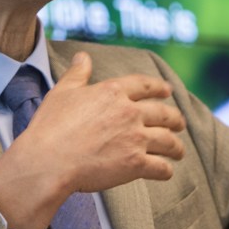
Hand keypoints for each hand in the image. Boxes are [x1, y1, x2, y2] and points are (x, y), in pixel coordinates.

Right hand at [0, 51, 184, 228]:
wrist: (48, 161)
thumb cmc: (51, 127)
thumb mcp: (62, 92)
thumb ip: (77, 74)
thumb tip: (83, 56)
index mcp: (113, 92)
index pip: (144, 85)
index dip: (158, 88)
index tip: (168, 91)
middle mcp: (129, 112)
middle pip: (162, 113)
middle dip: (175, 118)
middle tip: (180, 123)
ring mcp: (135, 138)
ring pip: (167, 141)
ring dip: (176, 146)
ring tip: (179, 151)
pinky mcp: (135, 164)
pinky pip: (161, 167)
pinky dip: (166, 170)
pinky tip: (166, 171)